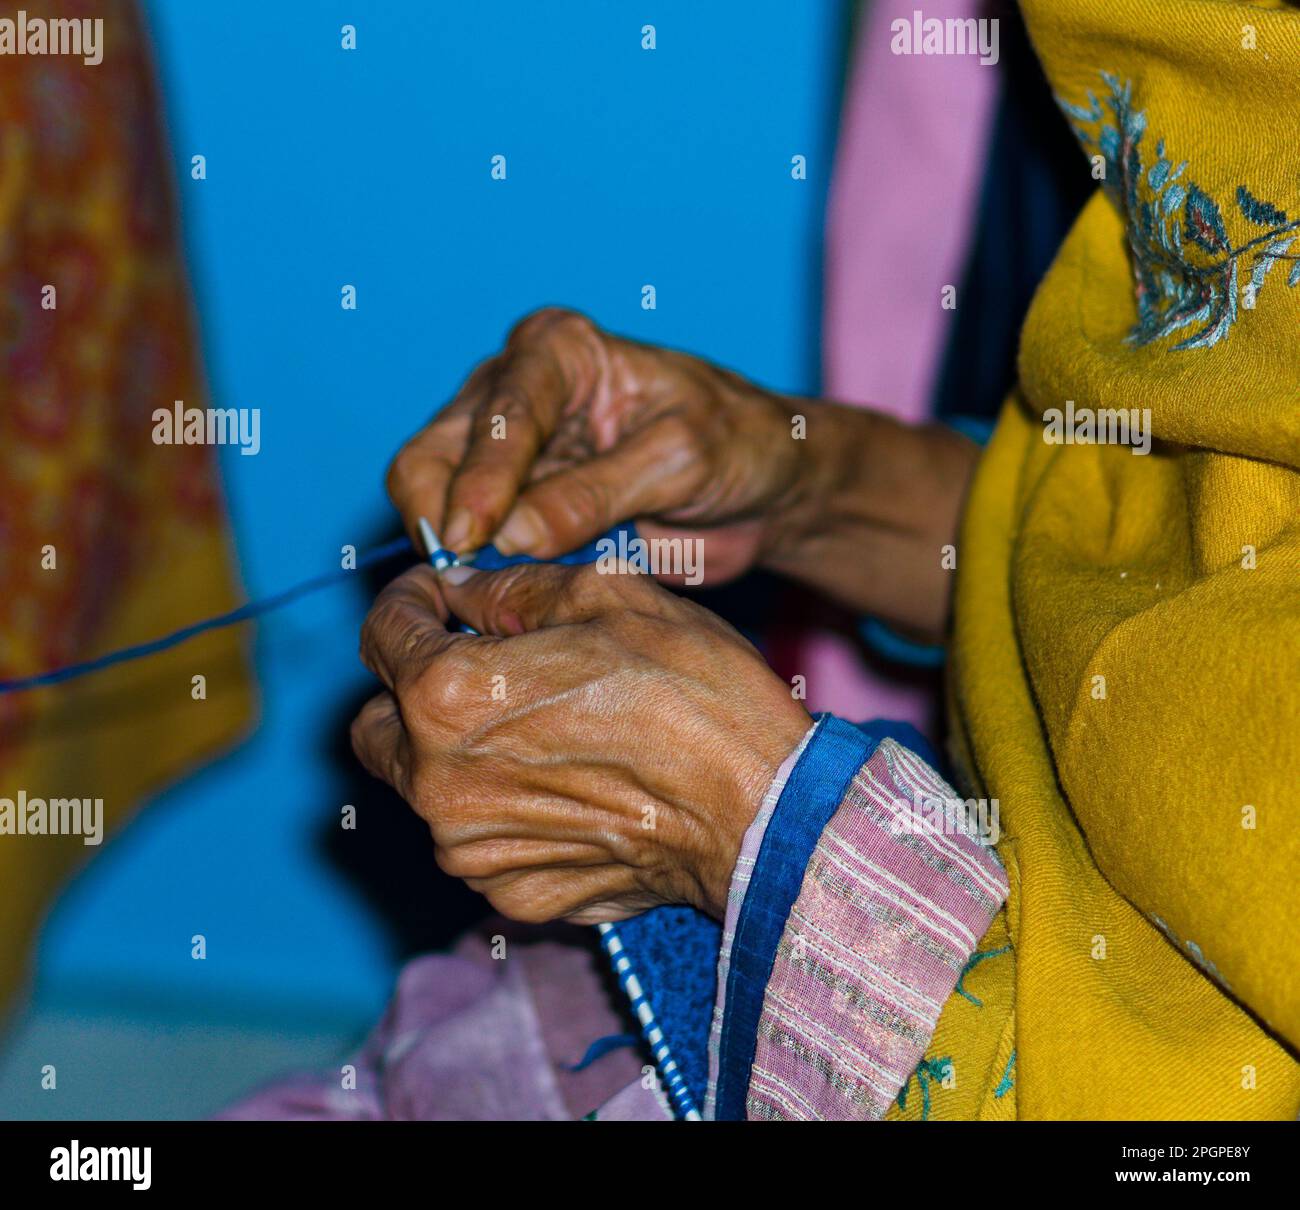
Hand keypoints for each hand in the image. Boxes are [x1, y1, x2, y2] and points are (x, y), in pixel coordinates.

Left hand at [350, 561, 810, 922]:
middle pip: (376, 724)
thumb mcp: (608, 599)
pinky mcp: (512, 894)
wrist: (763, 812)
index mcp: (448, 694)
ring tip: (541, 731)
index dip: (409, 601)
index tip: (437, 597)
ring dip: (457, 753)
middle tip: (474, 668)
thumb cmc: (696, 695)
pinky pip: (477, 841)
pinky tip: (568, 788)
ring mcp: (470, 850)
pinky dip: (502, 811)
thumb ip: (511, 589)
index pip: (383, 632)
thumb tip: (463, 591)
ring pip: (425, 789)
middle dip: (409, 690)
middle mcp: (438, 782)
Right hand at [386, 307, 809, 584]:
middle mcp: (515, 393)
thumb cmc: (737, 444)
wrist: (764, 487)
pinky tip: (505, 599)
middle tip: (471, 576)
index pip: (496, 414)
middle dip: (447, 517)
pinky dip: (481, 576)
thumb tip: (508, 536)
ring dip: (460, 554)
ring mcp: (507, 456)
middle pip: (433, 455)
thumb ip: (594, 495)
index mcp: (557, 352)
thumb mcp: (679, 461)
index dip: (478, 479)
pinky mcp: (516, 509)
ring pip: (436, 506)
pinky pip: (474, 548)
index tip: (472, 537)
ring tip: (495, 591)